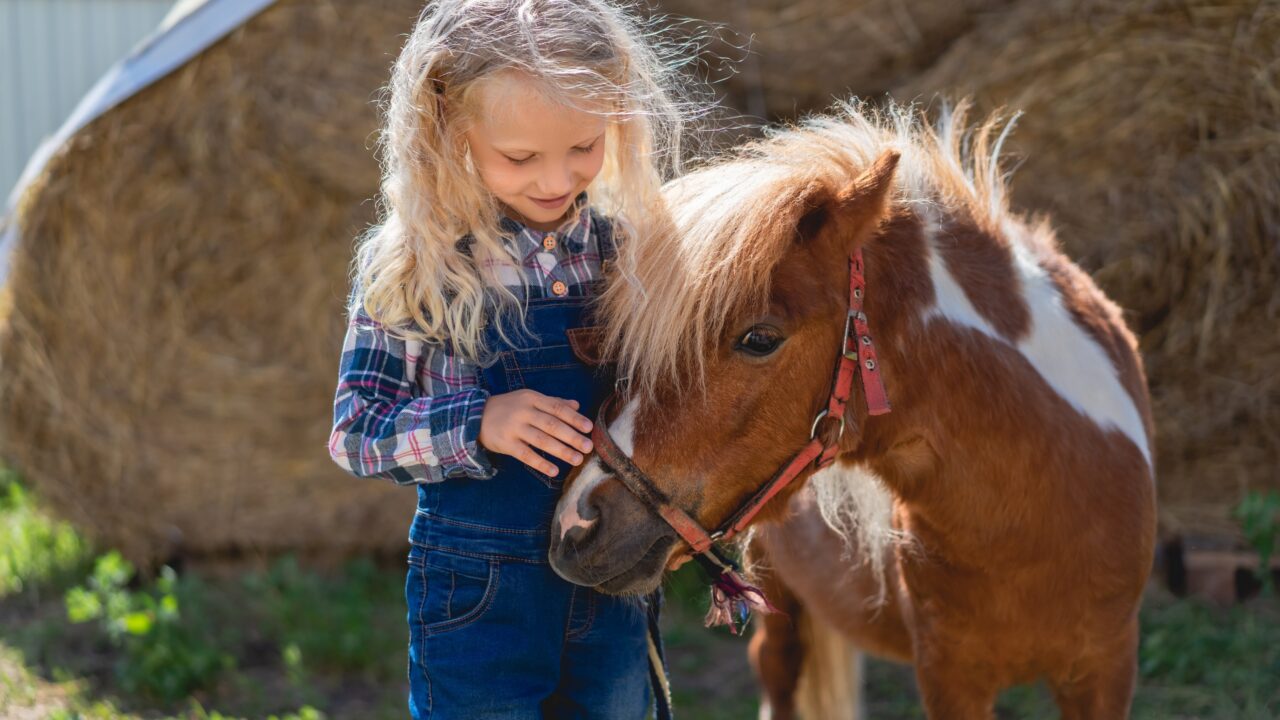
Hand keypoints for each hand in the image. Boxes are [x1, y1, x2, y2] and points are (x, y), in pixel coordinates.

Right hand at [478, 389, 593, 476]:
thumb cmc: (509, 407)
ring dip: (561, 451)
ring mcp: (514, 428)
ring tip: (577, 459)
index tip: (589, 428)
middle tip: (588, 447)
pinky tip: (554, 470)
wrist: (475, 416)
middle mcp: (523, 412)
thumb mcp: (529, 399)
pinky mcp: (506, 444)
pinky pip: (526, 455)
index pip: (557, 408)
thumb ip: (553, 402)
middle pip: (551, 425)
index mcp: (532, 398)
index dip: (574, 418)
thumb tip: (577, 406)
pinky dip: (540, 463)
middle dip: (572, 437)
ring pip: (541, 440)